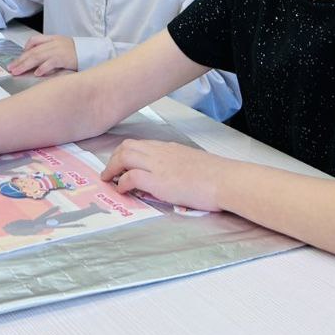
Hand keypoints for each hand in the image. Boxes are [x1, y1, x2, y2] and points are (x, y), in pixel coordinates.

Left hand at [7, 33, 77, 77]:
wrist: (90, 52)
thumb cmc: (75, 52)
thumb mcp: (60, 46)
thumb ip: (48, 51)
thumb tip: (35, 63)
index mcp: (52, 39)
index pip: (34, 41)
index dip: (24, 50)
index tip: (17, 60)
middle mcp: (53, 43)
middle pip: (33, 51)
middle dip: (20, 60)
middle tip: (11, 68)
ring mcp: (58, 50)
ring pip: (38, 56)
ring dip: (26, 65)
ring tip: (18, 71)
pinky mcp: (64, 58)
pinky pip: (51, 62)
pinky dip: (43, 68)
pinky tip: (37, 73)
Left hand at [101, 138, 226, 212]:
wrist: (225, 180)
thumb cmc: (216, 175)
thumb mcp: (192, 164)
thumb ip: (177, 166)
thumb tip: (171, 177)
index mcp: (169, 148)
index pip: (140, 144)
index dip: (126, 153)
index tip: (121, 163)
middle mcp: (160, 152)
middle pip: (127, 146)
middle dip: (114, 158)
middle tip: (110, 171)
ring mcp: (158, 165)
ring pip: (125, 156)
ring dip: (113, 167)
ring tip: (109, 179)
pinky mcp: (158, 181)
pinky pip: (132, 176)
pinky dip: (122, 182)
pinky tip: (122, 190)